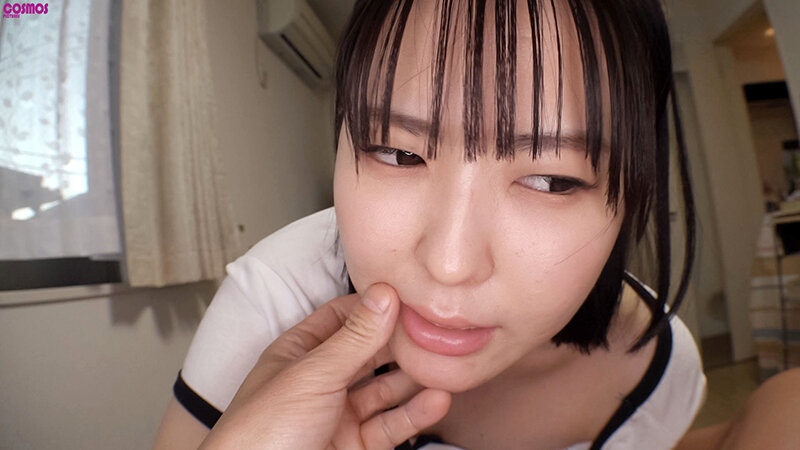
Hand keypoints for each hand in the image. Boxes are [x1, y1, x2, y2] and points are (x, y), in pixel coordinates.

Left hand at [199, 283, 451, 448]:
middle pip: (370, 351)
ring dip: (414, 378)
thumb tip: (384, 294)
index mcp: (299, 353)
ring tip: (445, 365)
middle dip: (401, 342)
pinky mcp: (356, 445)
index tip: (411, 296)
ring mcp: (340, 414)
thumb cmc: (262, 432)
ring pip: (386, 389)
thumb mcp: (311, 376)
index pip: (343, 316)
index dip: (375, 305)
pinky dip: (415, 413)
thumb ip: (353, 338)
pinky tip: (436, 400)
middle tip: (436, 330)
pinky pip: (391, 424)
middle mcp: (321, 380)